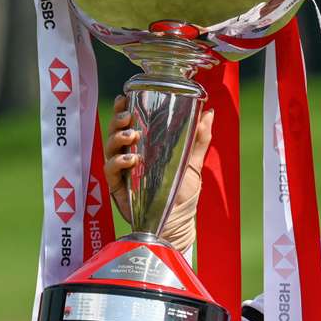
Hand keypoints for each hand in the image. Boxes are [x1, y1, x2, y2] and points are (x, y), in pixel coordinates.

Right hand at [105, 95, 214, 222]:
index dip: (122, 110)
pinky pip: (111, 173)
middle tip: (128, 117)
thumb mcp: (193, 163)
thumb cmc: (182, 193)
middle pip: (115, 134)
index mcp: (143, 148)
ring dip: (118, 139)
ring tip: (131, 136)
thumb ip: (199, 140)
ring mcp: (122, 174)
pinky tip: (130, 160)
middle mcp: (129, 158)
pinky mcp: (119, 189)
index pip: (128, 125)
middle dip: (118, 122)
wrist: (179, 222)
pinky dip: (118, 163)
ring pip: (110, 150)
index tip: (124, 98)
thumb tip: (209, 112)